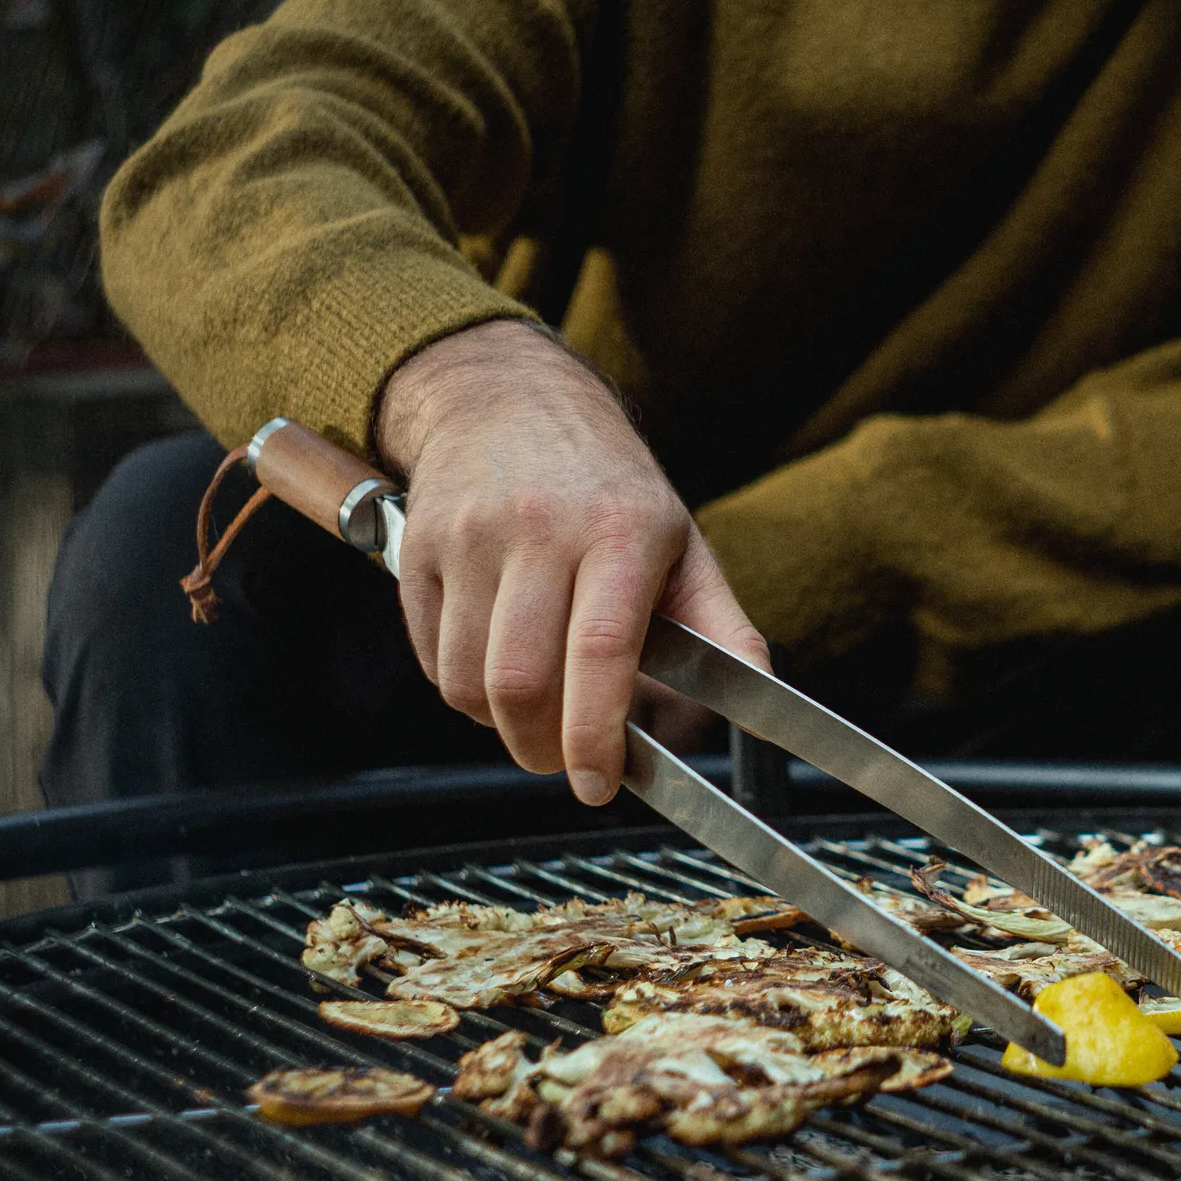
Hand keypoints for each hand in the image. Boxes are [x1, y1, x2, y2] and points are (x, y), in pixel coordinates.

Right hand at [375, 319, 767, 802]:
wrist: (509, 397)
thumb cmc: (607, 485)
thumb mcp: (681, 541)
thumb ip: (722, 626)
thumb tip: (762, 698)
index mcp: (621, 532)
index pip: (602, 651)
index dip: (595, 734)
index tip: (599, 783)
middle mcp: (542, 530)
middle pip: (522, 682)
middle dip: (542, 748)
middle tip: (565, 760)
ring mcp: (472, 537)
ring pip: (467, 683)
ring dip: (500, 726)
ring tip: (534, 708)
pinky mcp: (418, 550)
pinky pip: (431, 660)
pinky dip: (462, 690)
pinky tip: (494, 664)